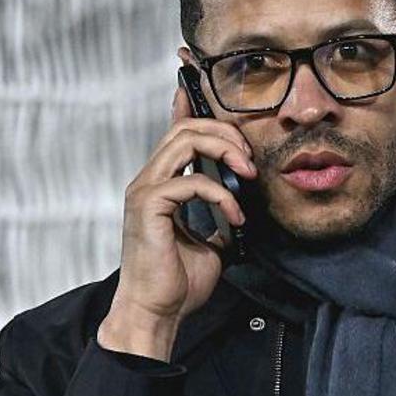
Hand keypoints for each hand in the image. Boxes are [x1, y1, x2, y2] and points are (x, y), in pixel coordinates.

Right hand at [97, 86, 256, 360]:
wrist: (156, 314)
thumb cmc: (177, 283)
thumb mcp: (210, 243)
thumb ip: (220, 218)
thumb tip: (242, 210)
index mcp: (160, 183)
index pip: (174, 130)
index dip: (187, 100)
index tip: (202, 81)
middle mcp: (148, 180)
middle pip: (185, 126)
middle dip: (225, 131)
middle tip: (250, 158)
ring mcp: (145, 190)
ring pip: (184, 139)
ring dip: (224, 150)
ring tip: (246, 174)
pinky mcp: (149, 207)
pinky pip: (190, 181)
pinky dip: (220, 195)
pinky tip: (235, 216)